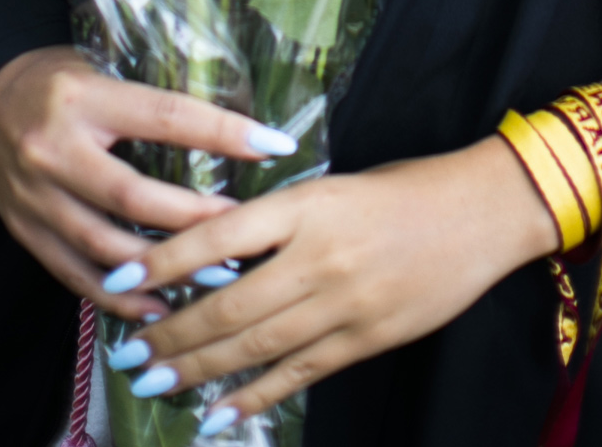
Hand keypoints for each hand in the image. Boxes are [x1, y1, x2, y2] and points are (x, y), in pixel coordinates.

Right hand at [0, 47, 295, 320]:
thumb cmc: (55, 77)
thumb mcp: (100, 66)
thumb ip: (150, 97)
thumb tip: (228, 124)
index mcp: (82, 98)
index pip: (165, 116)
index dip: (222, 132)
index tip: (273, 144)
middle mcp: (54, 150)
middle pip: (134, 197)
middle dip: (195, 220)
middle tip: (244, 233)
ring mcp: (35, 197)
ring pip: (105, 246)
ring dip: (164, 268)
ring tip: (216, 279)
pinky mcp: (25, 230)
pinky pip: (75, 274)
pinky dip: (118, 297)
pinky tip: (158, 307)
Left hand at [102, 134, 556, 423]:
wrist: (479, 213)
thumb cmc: (402, 189)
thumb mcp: (332, 186)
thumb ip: (278, 219)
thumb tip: (212, 253)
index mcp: (305, 206)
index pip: (217, 236)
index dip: (164, 262)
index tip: (121, 280)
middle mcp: (318, 258)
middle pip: (229, 307)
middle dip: (172, 335)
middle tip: (128, 353)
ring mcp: (343, 306)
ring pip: (256, 348)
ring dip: (199, 371)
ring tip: (155, 381)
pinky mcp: (365, 340)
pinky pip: (298, 375)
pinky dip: (253, 398)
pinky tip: (218, 415)